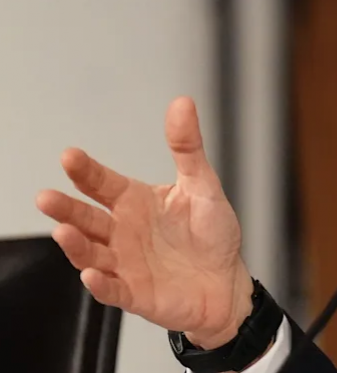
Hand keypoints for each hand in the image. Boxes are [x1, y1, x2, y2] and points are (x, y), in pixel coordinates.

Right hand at [35, 97, 252, 348]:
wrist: (227, 281)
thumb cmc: (212, 234)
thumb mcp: (203, 185)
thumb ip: (187, 147)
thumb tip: (183, 103)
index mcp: (135, 202)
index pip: (102, 184)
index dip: (85, 171)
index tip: (70, 156)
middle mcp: (123, 232)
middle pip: (86, 218)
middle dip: (66, 208)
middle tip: (47, 197)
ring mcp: (125, 264)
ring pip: (91, 253)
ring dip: (76, 244)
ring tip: (64, 231)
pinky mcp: (135, 293)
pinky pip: (112, 290)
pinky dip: (101, 284)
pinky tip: (92, 274)